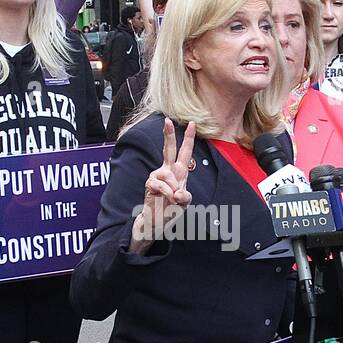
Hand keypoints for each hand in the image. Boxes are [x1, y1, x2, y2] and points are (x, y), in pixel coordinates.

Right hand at [131, 119, 194, 253]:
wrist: (157, 221)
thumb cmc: (171, 209)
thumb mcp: (185, 203)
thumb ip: (185, 196)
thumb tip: (177, 193)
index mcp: (179, 172)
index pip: (184, 152)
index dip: (188, 138)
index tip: (192, 124)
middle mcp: (168, 171)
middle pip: (169, 149)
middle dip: (168, 135)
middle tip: (167, 120)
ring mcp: (158, 176)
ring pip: (168, 174)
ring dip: (173, 188)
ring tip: (174, 199)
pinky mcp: (150, 184)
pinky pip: (161, 185)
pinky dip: (167, 193)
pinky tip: (169, 199)